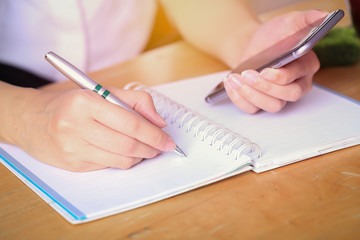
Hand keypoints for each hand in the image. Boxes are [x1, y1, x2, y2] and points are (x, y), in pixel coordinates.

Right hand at [15, 88, 174, 170]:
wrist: (29, 120)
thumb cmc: (69, 104)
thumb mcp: (100, 92)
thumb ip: (135, 101)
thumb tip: (159, 122)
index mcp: (86, 102)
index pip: (131, 123)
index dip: (154, 135)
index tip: (168, 140)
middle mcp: (77, 126)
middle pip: (128, 145)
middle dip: (152, 148)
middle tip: (161, 147)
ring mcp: (73, 148)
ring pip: (121, 160)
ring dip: (140, 157)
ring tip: (146, 150)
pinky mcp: (73, 164)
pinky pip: (109, 166)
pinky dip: (124, 161)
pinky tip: (126, 153)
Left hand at [223, 10, 327, 112]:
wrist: (254, 46)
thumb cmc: (274, 37)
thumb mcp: (288, 23)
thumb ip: (304, 19)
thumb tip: (322, 15)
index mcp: (306, 67)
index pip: (299, 79)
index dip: (281, 78)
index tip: (265, 71)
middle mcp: (296, 85)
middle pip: (288, 96)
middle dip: (265, 87)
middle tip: (248, 74)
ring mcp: (280, 97)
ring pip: (273, 106)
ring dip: (251, 94)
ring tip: (235, 79)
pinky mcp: (262, 102)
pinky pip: (252, 109)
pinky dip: (239, 99)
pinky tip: (231, 85)